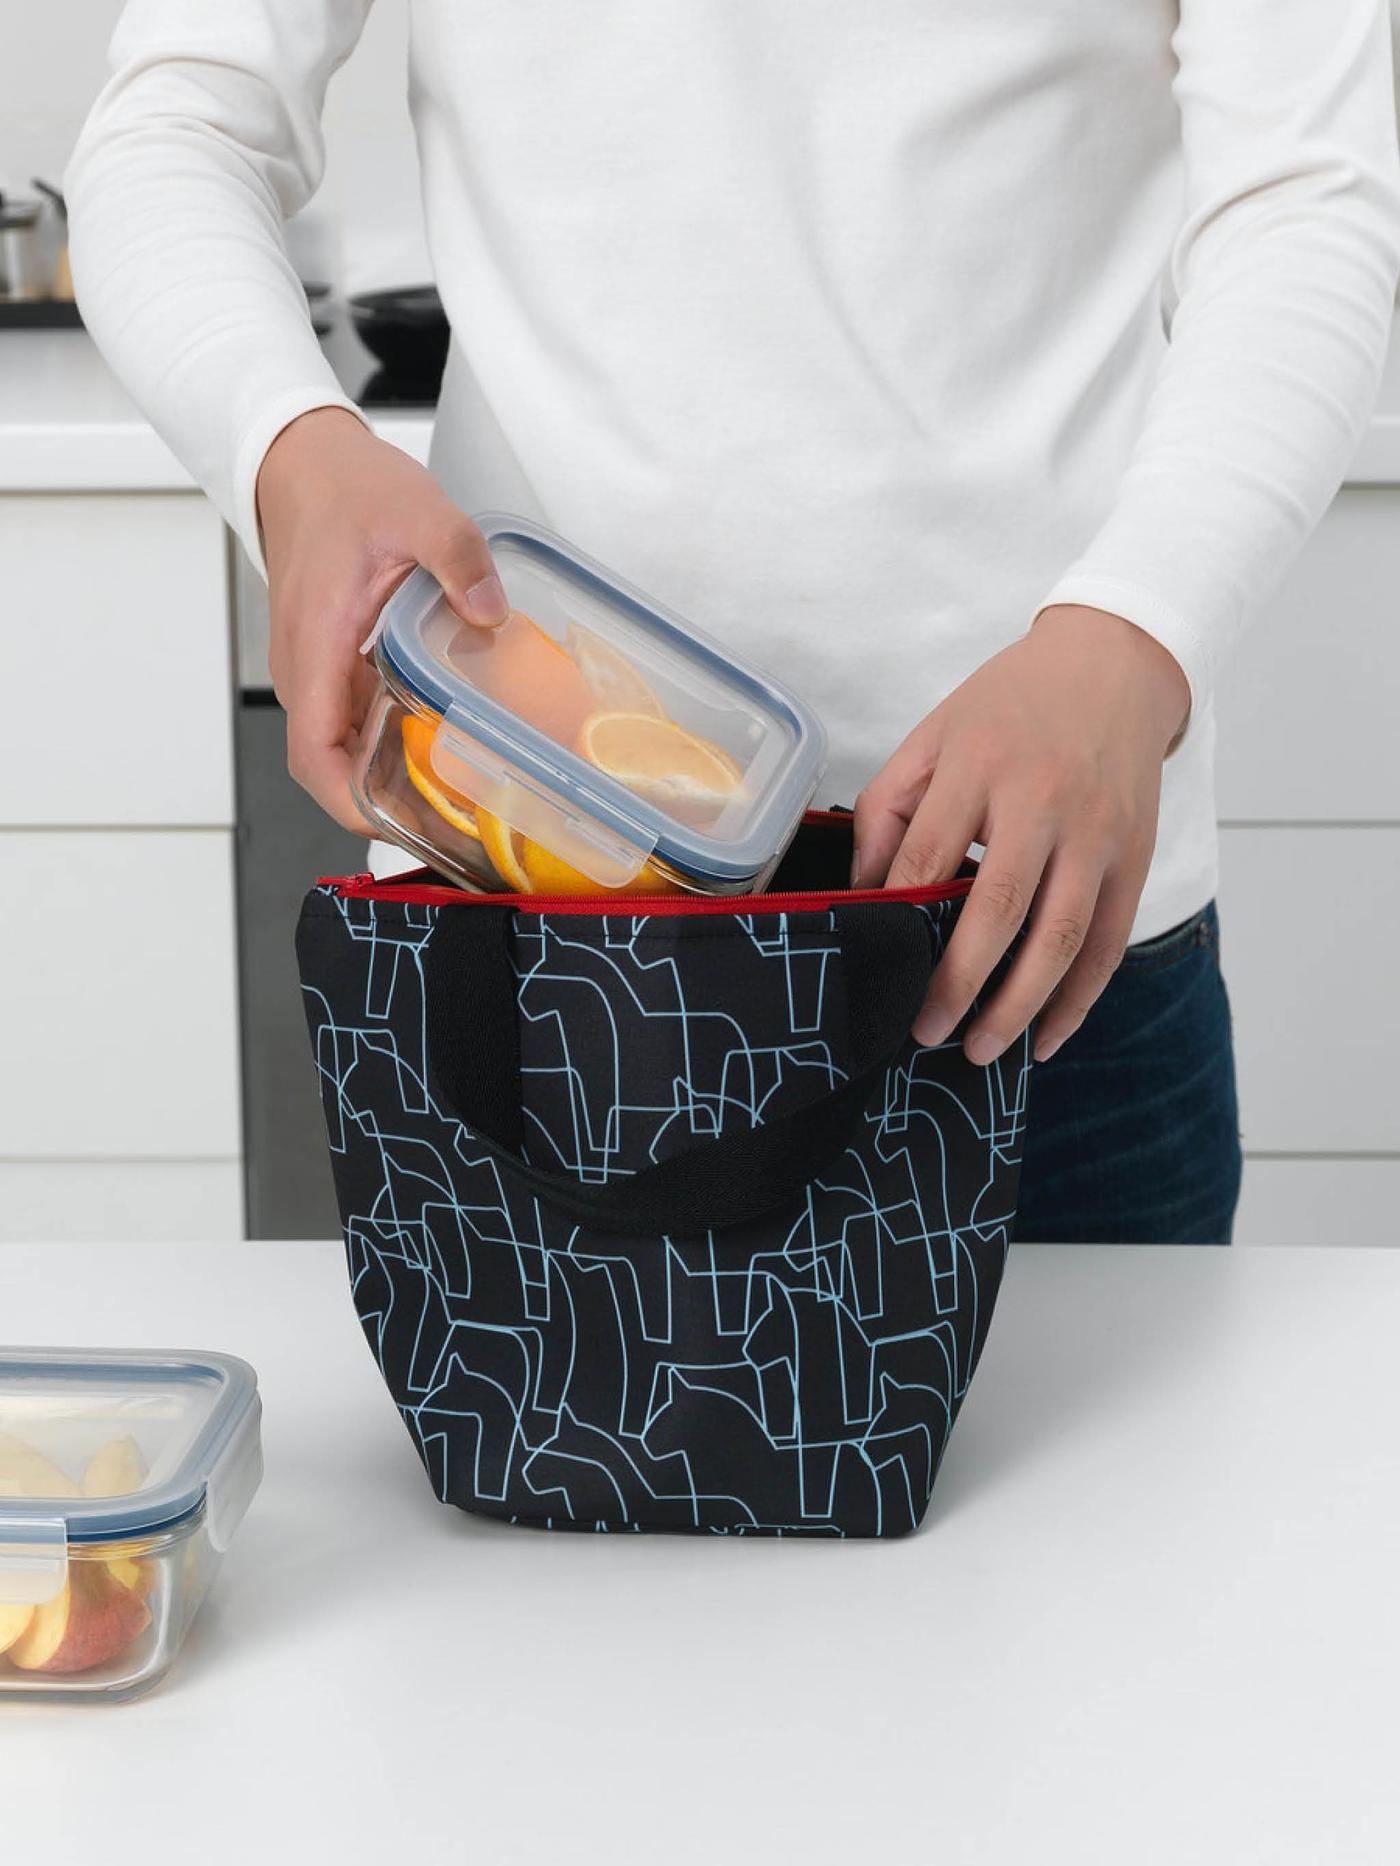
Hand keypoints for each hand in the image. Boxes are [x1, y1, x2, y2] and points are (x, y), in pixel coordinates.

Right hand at [256, 407, 507, 831]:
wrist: (304, 462)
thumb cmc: (346, 487)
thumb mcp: (419, 510)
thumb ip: (458, 559)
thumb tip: (489, 612)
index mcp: (315, 645)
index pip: (314, 753)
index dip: (350, 804)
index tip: (399, 829)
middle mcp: (304, 670)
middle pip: (329, 767)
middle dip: (383, 809)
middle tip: (454, 832)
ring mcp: (313, 670)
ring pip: (340, 749)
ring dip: (386, 782)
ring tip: (456, 806)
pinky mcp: (328, 664)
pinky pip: (350, 722)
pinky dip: (386, 747)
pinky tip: (439, 750)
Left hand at [853, 604, 1190, 1064]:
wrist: (1115, 664)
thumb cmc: (1012, 704)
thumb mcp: (935, 733)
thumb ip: (890, 806)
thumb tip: (864, 890)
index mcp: (979, 763)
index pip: (928, 854)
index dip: (898, 918)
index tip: (876, 968)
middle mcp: (1042, 799)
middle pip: (997, 907)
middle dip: (958, 982)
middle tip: (924, 1032)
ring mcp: (1096, 831)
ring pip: (1061, 936)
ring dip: (1020, 1004)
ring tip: (983, 1051)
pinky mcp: (1136, 855)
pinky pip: (1109, 941)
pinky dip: (1080, 998)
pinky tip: (1047, 1036)